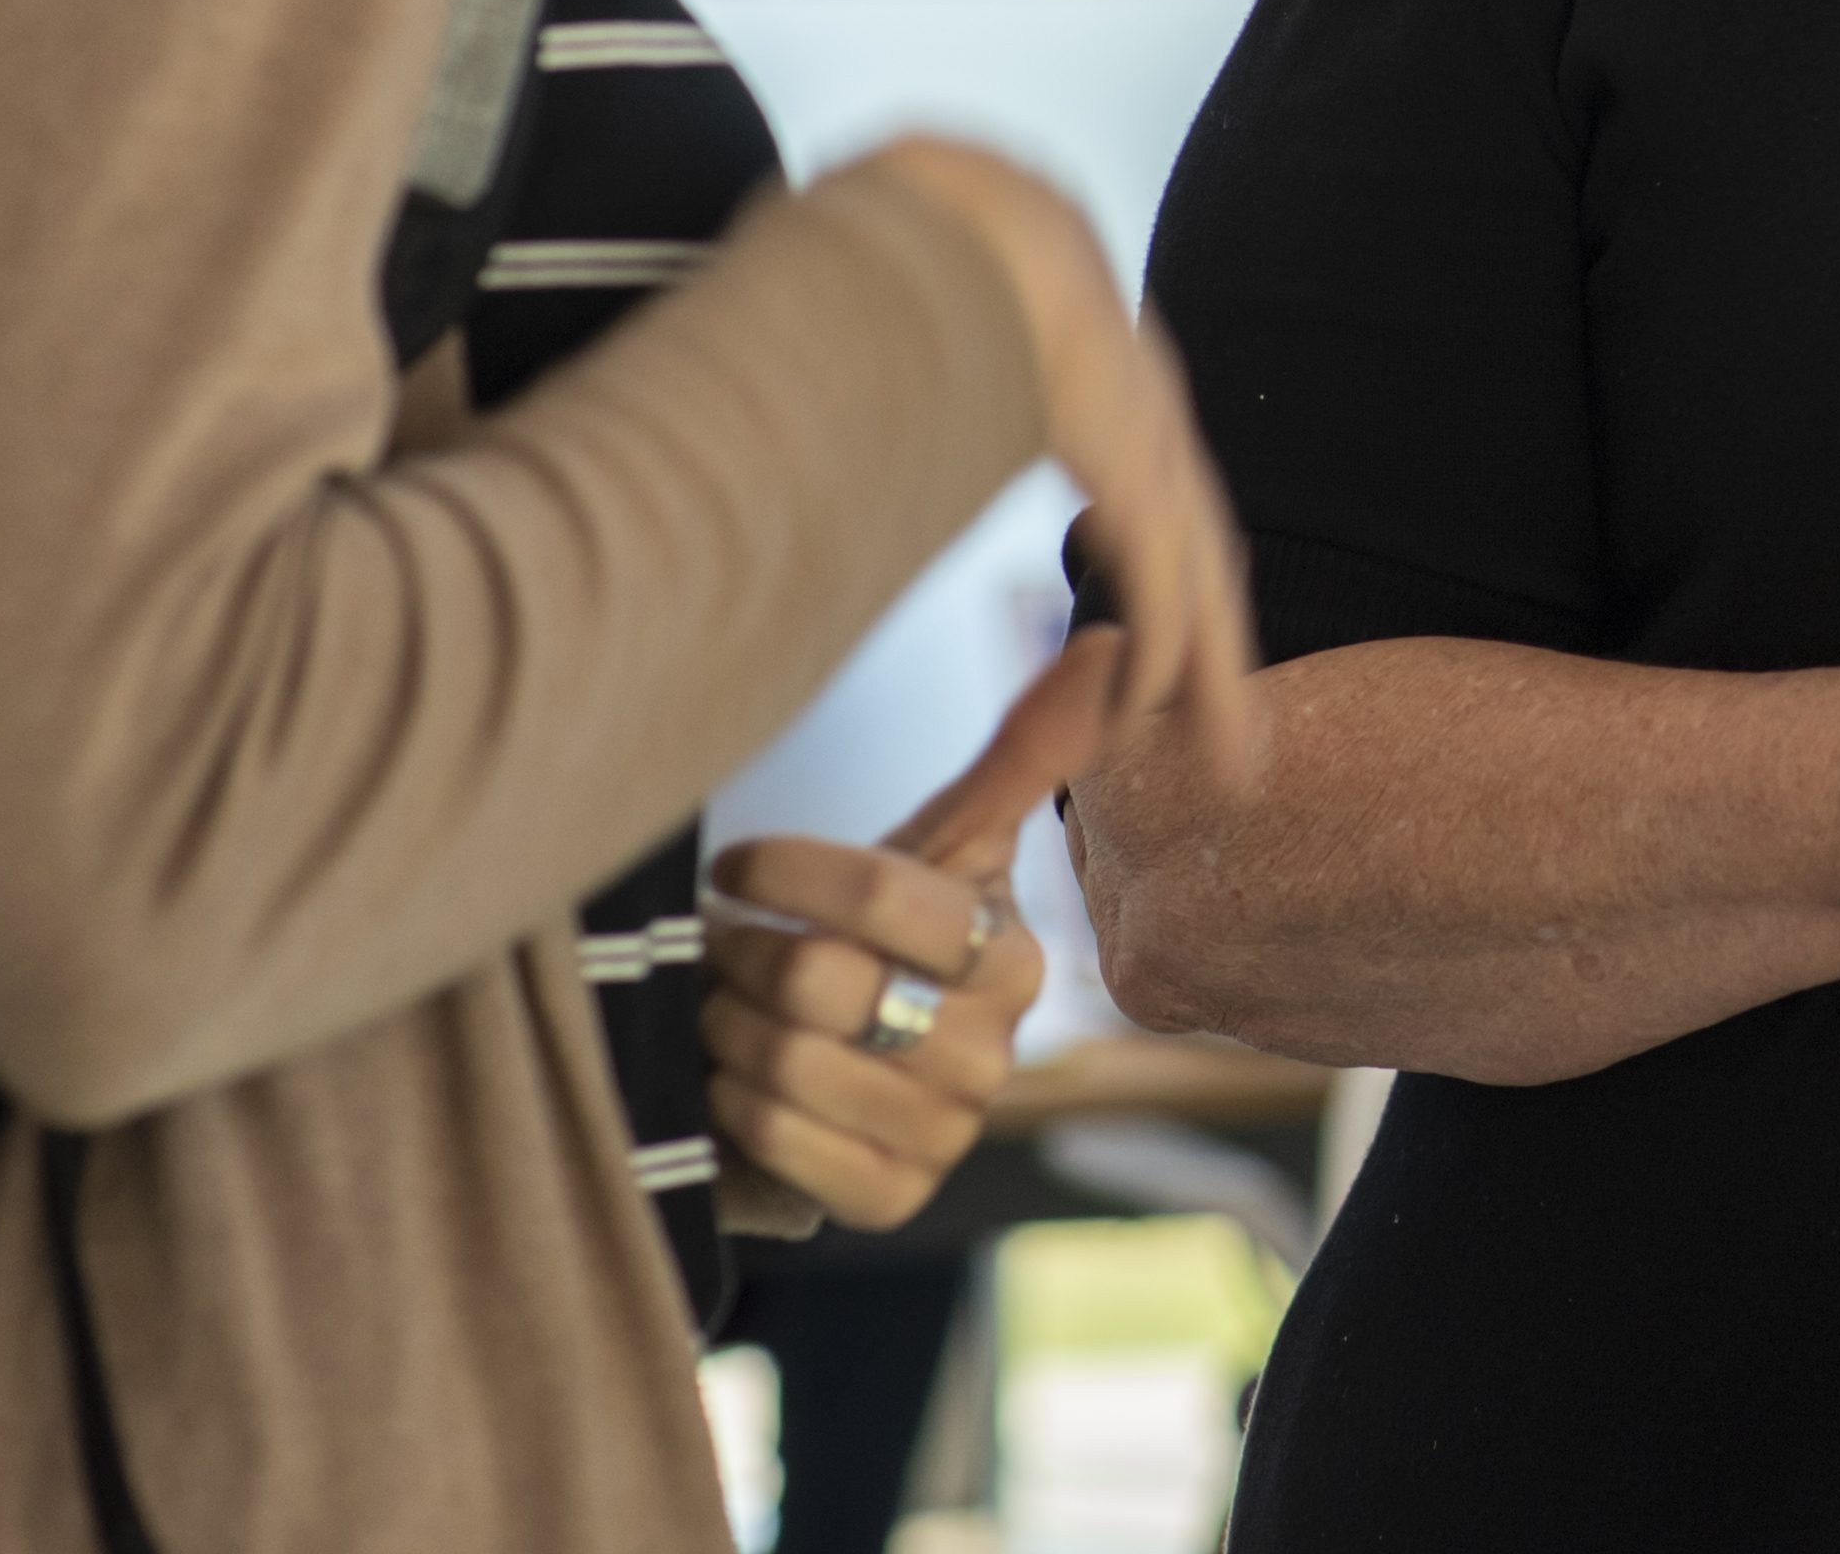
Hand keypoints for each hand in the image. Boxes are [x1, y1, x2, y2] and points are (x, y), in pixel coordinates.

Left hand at [701, 631, 1108, 1229]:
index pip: (884, 895)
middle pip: (823, 984)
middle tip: (723, 946)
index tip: (737, 864)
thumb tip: (1116, 643)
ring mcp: (946, 1132)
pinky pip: (782, 1145)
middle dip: (745, 956)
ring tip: (726, 1008)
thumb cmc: (878, 933)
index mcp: (1014, 957)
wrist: (832, 1056)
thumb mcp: (940, 842)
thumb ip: (1025, 750)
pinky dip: (735, 1107)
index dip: (789, 870)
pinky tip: (735, 1081)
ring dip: (728, 1028)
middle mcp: (995, 1053)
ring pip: (789, 1063)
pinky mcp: (890, 1196)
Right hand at [837, 135, 1262, 786]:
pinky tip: (1167, 704)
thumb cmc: (911, 233)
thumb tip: (830, 425)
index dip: (1172, 588)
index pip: (1153, 506)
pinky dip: (1171, 638)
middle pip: (1195, 548)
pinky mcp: (1125, 439)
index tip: (1175, 670)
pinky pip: (1159, 560)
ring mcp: (1140, 415)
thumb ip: (894, 388)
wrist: (938, 180)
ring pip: (1195, 566)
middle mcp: (1135, 398)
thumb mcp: (911, 326)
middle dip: (1218, 649)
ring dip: (1212, 666)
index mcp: (1093, 377)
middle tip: (1239, 748)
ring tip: (1231, 756)